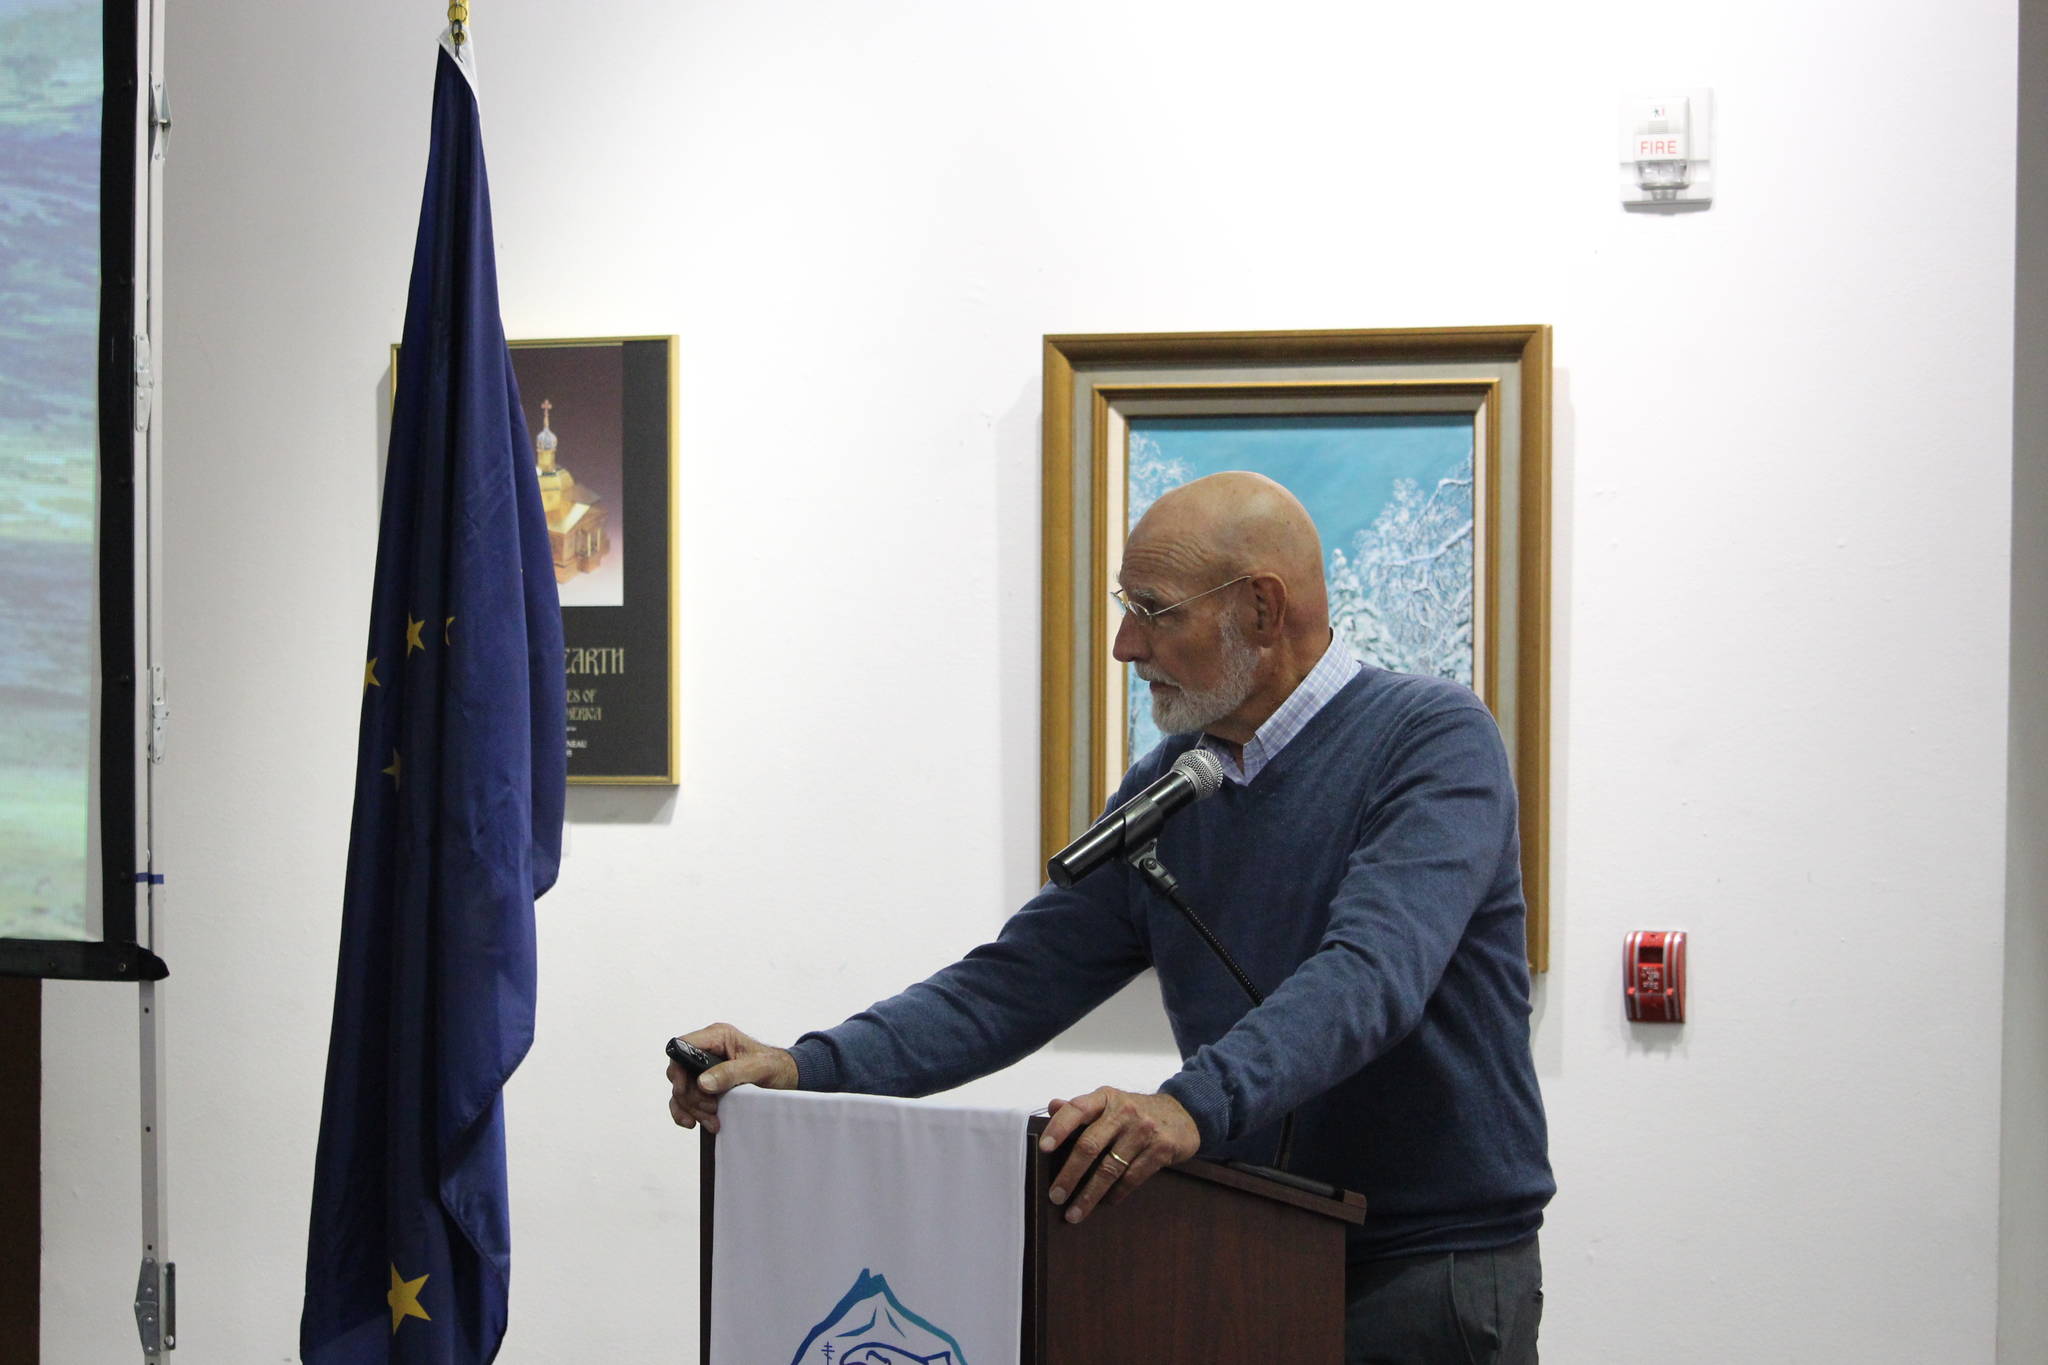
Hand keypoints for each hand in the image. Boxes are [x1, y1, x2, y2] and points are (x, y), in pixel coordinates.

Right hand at [665, 1022, 797, 1133]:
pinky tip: (696, 1123)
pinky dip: (687, 1112)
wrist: (785, 1079)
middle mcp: (706, 1050)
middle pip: (679, 1073)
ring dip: (691, 1108)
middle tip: (711, 1109)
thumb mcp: (759, 1068)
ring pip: (680, 1090)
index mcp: (717, 1036)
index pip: (682, 1047)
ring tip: (712, 1121)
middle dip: (691, 1096)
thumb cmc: (775, 1066)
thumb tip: (702, 1082)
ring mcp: (703, 1068)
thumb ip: (731, 1072)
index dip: (678, 1069)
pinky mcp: (704, 1085)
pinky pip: (684, 1100)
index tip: (684, 1090)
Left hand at [1037, 1086, 1199, 1223]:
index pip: (1077, 1109)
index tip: (1043, 1148)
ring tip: (1074, 1212)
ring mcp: (1144, 1130)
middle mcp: (1124, 1111)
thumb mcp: (1109, 1103)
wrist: (1183, 1113)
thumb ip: (1081, 1107)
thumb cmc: (1136, 1111)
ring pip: (1110, 1168)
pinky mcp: (1161, 1149)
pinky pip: (1132, 1178)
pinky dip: (1115, 1194)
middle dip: (1070, 1175)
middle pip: (1090, 1145)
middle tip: (1055, 1196)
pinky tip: (1105, 1203)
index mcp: (1105, 1098)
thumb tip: (1052, 1106)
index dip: (1059, 1128)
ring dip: (1090, 1195)